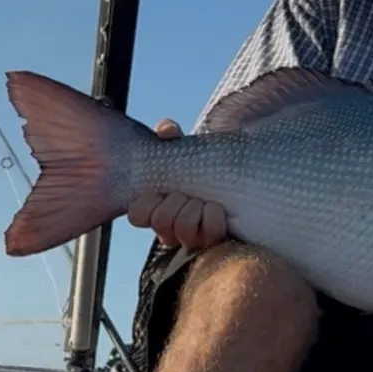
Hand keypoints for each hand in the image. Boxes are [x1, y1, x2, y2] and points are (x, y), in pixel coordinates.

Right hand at [126, 118, 227, 249]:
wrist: (234, 179)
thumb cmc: (202, 165)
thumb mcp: (182, 149)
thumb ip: (169, 137)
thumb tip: (167, 130)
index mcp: (156, 207)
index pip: (137, 216)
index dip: (146, 204)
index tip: (158, 191)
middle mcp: (171, 227)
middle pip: (160, 223)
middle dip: (173, 203)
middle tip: (184, 194)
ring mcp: (193, 237)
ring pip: (183, 232)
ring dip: (192, 210)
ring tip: (201, 201)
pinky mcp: (214, 240)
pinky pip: (210, 235)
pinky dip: (213, 218)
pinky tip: (216, 208)